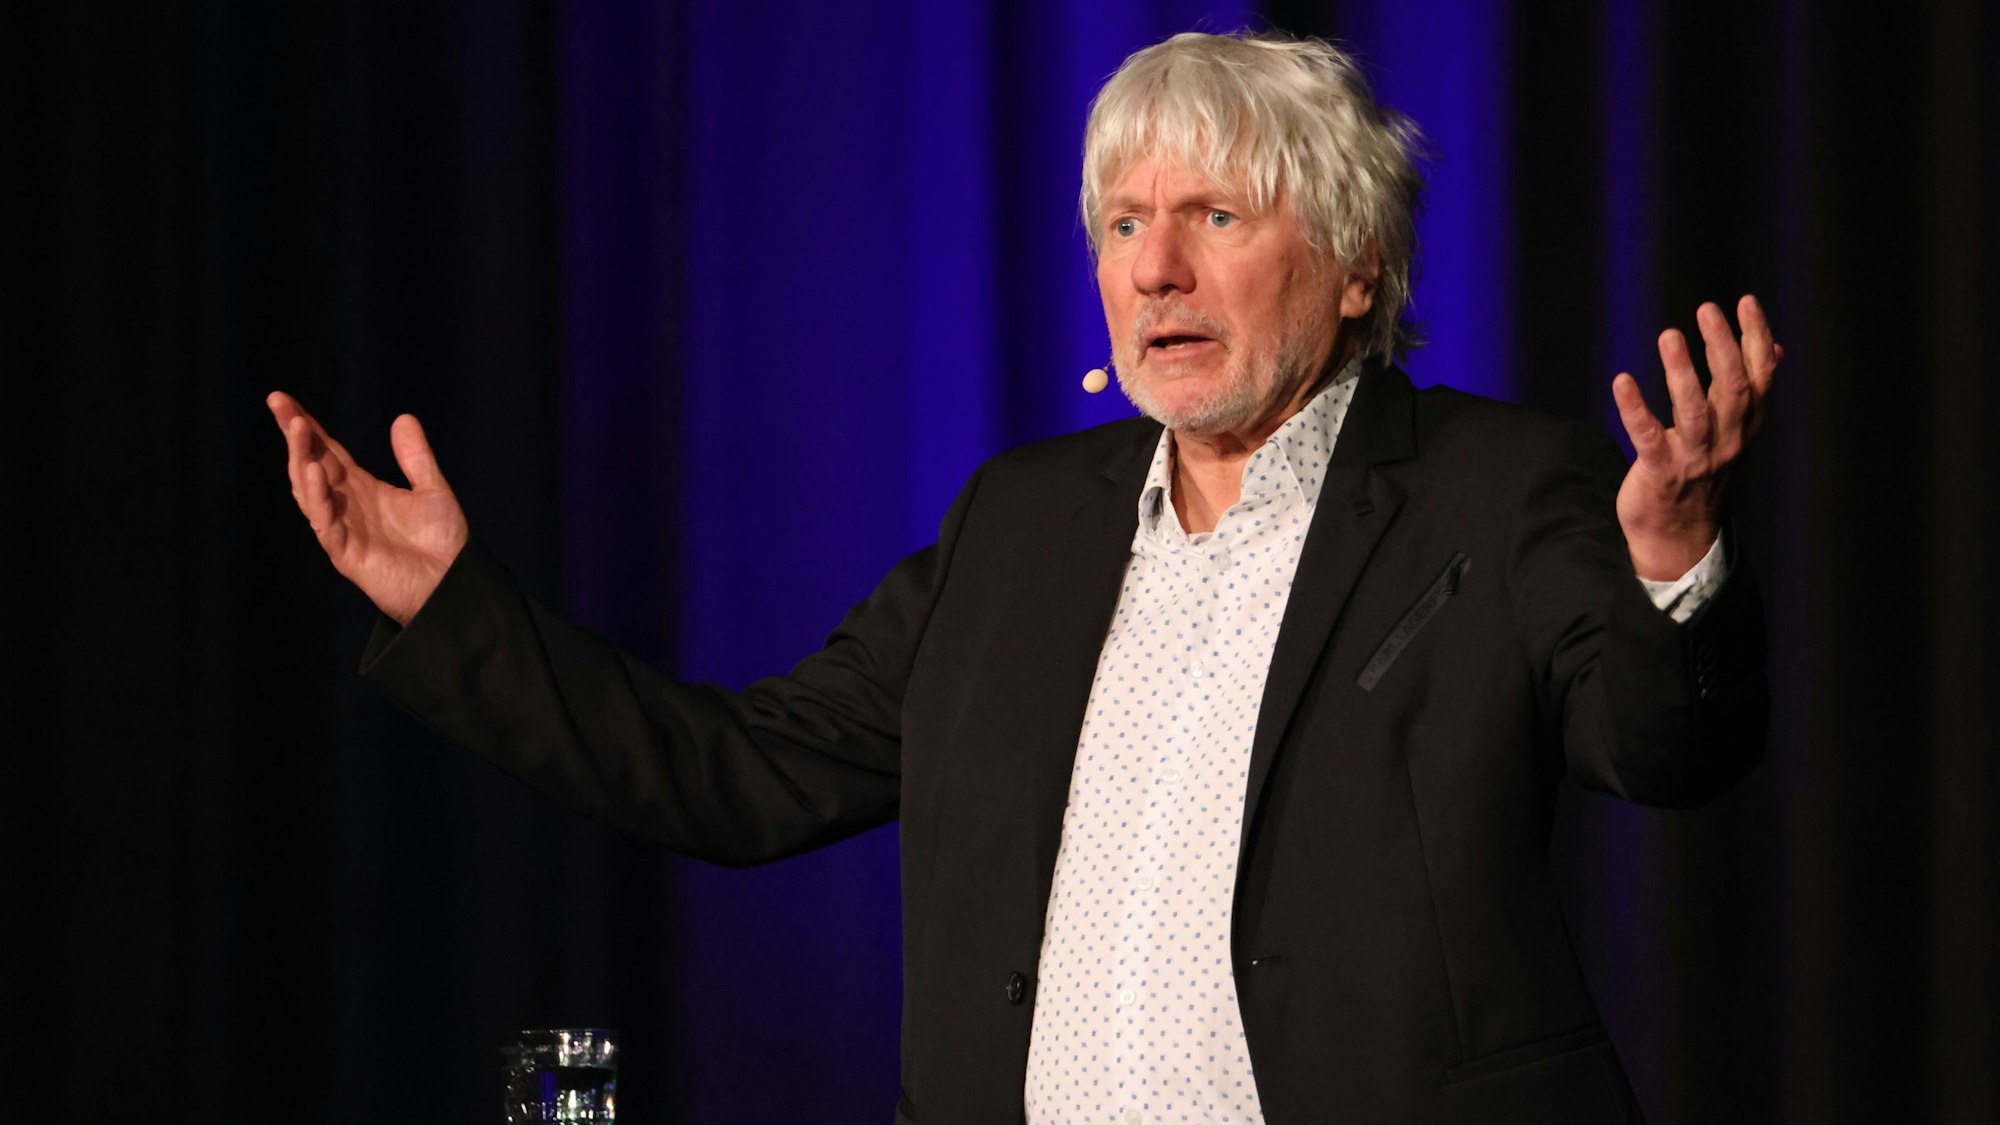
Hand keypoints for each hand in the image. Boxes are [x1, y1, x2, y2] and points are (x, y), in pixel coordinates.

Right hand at [268, 392, 469, 624]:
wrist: (455, 586)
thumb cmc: (444, 544)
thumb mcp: (433, 491)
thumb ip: (416, 458)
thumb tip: (403, 418)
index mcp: (361, 489)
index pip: (326, 451)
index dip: (306, 426)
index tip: (283, 400)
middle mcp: (345, 506)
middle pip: (310, 464)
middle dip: (295, 435)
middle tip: (279, 403)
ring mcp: (342, 529)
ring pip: (309, 491)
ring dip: (301, 460)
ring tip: (296, 429)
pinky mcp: (346, 554)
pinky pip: (324, 524)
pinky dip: (317, 498)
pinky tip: (314, 472)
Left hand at [1612, 295, 1780, 580]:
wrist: (1677, 533)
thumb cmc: (1702, 472)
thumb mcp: (1734, 432)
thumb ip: (1750, 391)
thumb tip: (1774, 349)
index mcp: (1745, 427)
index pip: (1759, 378)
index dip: (1755, 339)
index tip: (1746, 302)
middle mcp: (1726, 441)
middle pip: (1731, 389)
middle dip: (1723, 347)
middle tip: (1707, 310)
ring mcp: (1694, 458)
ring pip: (1694, 411)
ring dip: (1683, 372)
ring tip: (1670, 336)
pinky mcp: (1659, 472)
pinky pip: (1646, 436)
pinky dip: (1634, 408)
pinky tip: (1621, 381)